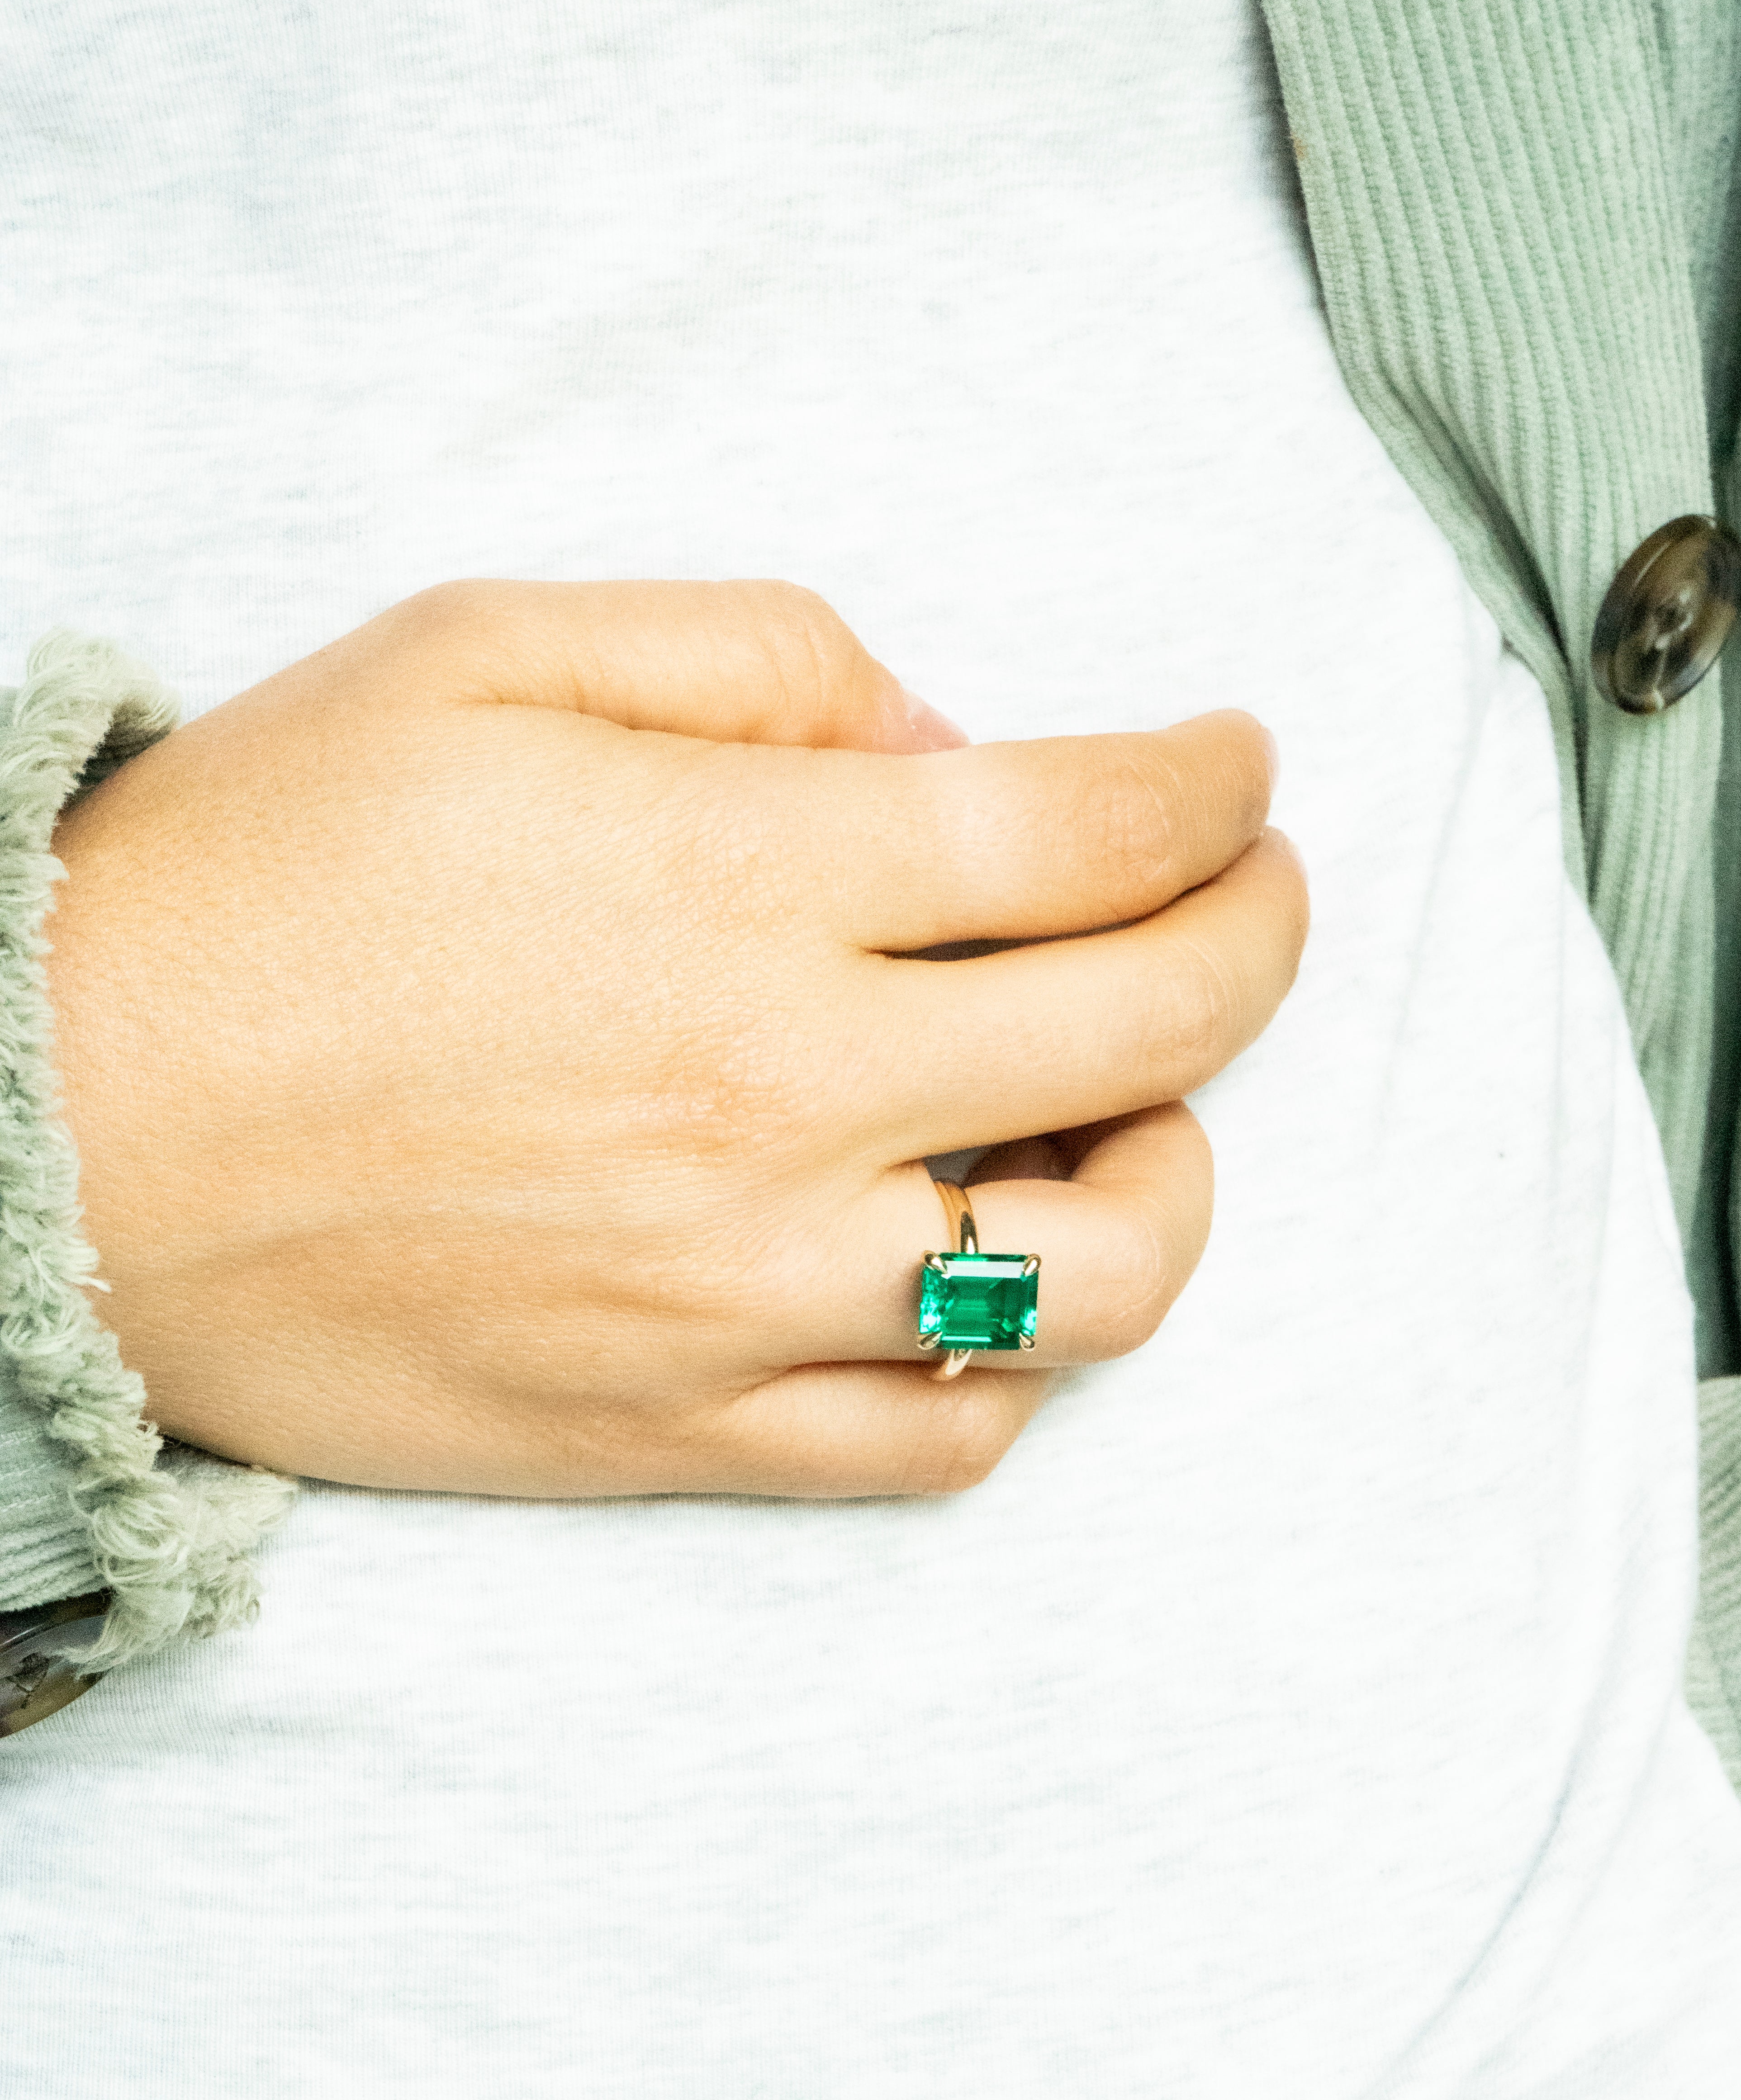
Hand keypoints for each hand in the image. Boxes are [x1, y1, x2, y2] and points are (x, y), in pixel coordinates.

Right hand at [44, 579, 1305, 1498]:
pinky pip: (942, 1441)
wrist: (53, 1126)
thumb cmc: (260, 877)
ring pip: (1100, 1281)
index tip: (1238, 768)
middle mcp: (778, 1098)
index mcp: (737, 884)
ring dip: (1174, 1182)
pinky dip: (1017, 1364)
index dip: (1212, 786)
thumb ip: (754, 660)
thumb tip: (939, 741)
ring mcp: (744, 1288)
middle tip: (1257, 895)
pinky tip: (990, 1274)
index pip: (1091, 828)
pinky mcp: (684, 1425)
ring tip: (1133, 1114)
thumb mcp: (481, 658)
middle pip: (1152, 1029)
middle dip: (1260, 937)